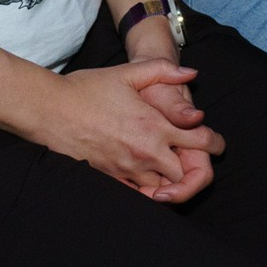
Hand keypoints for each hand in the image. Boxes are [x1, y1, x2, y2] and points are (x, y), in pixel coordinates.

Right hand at [37, 59, 224, 202]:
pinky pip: (138, 195)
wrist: (49, 110)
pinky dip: (149, 191)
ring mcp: (127, 169)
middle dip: (194, 167)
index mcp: (154, 125)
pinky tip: (149, 182)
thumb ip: (164, 71)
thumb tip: (192, 74)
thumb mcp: (128, 73)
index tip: (216, 144)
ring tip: (172, 170)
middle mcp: (145, 152)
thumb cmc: (88, 89)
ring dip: (170, 180)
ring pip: (163, 187)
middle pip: (186, 172)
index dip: (214, 143)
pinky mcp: (110, 179)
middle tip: (194, 159)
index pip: (200, 142)